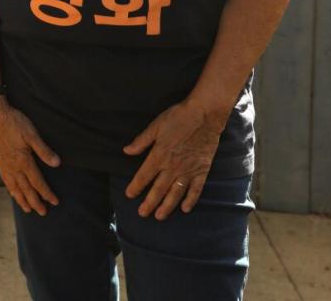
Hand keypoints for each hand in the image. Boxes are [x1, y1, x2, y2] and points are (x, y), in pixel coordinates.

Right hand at [0, 99, 60, 214]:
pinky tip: (13, 192)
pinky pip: (5, 181)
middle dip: (36, 202)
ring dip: (22, 199)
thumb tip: (57, 164)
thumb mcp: (32, 134)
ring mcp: (4, 165)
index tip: (55, 202)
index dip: (47, 193)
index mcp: (24, 161)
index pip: (38, 182)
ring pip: (15, 188)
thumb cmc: (13, 122)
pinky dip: (11, 190)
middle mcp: (13, 167)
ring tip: (27, 209)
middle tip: (43, 213)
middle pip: (26, 189)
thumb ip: (44, 150)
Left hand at [123, 100, 223, 219]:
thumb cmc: (178, 118)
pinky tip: (185, 209)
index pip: (144, 176)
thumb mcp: (155, 126)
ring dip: (167, 206)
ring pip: (176, 193)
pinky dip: (190, 200)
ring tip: (159, 216)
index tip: (129, 195)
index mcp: (159, 156)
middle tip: (142, 214)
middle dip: (149, 203)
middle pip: (159, 189)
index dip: (136, 187)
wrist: (204, 115)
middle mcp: (172, 167)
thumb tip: (126, 151)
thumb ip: (141, 141)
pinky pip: (196, 189)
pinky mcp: (202, 170)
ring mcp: (188, 170)